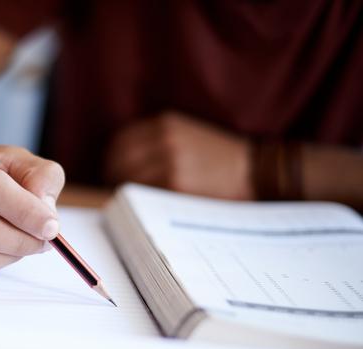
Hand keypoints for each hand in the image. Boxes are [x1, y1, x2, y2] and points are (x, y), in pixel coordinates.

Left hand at [105, 111, 252, 199]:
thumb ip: (155, 141)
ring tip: (127, 201)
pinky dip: (137, 201)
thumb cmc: (219, 158)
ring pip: (128, 178)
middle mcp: (164, 139)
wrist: (254, 171)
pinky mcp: (176, 184)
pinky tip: (142, 207)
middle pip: (119, 160)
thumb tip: (120, 161)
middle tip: (115, 191)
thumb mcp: (187, 134)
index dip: (112, 159)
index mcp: (165, 124)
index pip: (120, 141)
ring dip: (123, 191)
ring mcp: (169, 161)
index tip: (111, 172)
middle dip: (113, 176)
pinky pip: (144, 193)